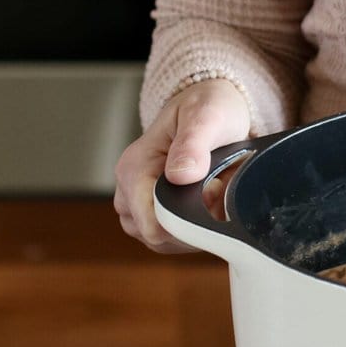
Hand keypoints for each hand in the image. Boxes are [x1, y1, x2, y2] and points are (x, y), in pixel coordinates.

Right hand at [113, 79, 250, 252]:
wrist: (209, 105)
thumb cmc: (207, 106)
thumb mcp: (206, 115)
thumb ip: (193, 144)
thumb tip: (179, 176)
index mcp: (134, 167)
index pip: (151, 223)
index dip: (187, 221)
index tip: (214, 196)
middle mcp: (128, 188)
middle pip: (155, 236)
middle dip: (191, 224)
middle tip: (217, 191)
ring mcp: (137, 202)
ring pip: (161, 240)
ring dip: (192, 227)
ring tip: (212, 193)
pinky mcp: (150, 210)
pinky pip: (168, 237)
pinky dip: (190, 228)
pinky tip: (206, 204)